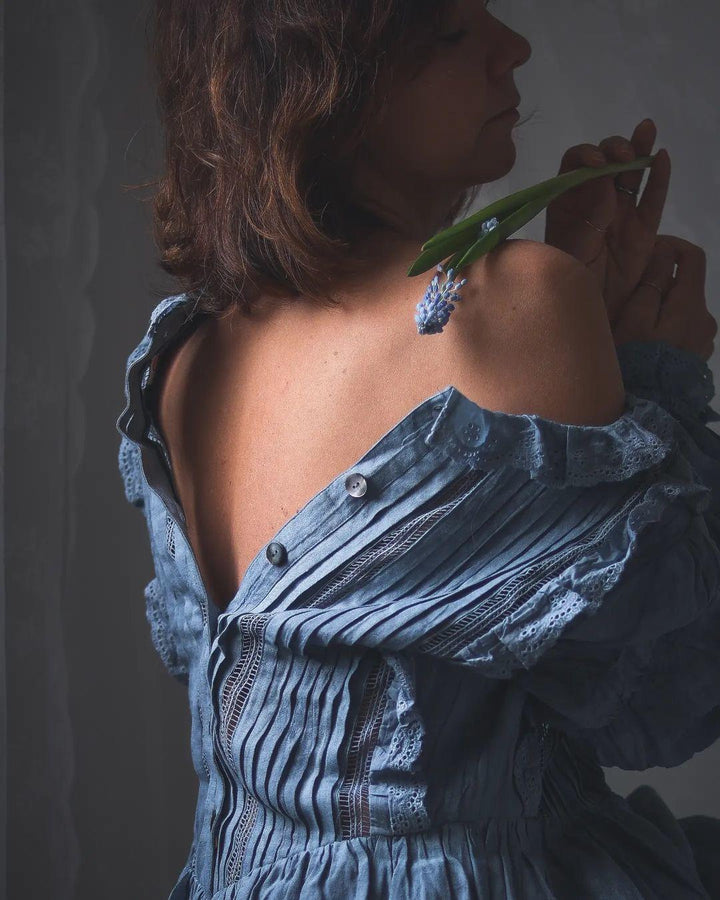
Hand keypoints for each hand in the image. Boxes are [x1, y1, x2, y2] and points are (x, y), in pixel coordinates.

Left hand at [544, 119, 670, 329]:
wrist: (589, 314)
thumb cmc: (568, 285)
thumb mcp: (570, 252)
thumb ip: (586, 219)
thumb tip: (603, 183)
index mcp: (567, 204)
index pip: (574, 165)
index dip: (585, 155)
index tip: (595, 161)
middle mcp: (593, 203)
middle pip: (604, 163)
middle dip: (613, 148)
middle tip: (621, 153)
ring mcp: (620, 215)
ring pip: (631, 175)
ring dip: (638, 149)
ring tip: (646, 129)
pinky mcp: (643, 230)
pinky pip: (652, 199)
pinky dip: (659, 178)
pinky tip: (662, 157)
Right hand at [613, 235, 716, 361]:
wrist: (650, 412)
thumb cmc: (635, 361)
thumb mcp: (634, 318)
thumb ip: (651, 283)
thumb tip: (665, 252)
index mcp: (691, 303)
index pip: (693, 257)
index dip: (671, 246)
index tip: (646, 253)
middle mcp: (706, 317)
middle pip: (686, 284)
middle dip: (660, 281)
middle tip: (628, 295)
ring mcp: (704, 340)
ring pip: (683, 308)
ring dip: (662, 306)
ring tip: (634, 322)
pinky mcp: (697, 357)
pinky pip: (683, 329)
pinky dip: (667, 326)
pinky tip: (647, 343)